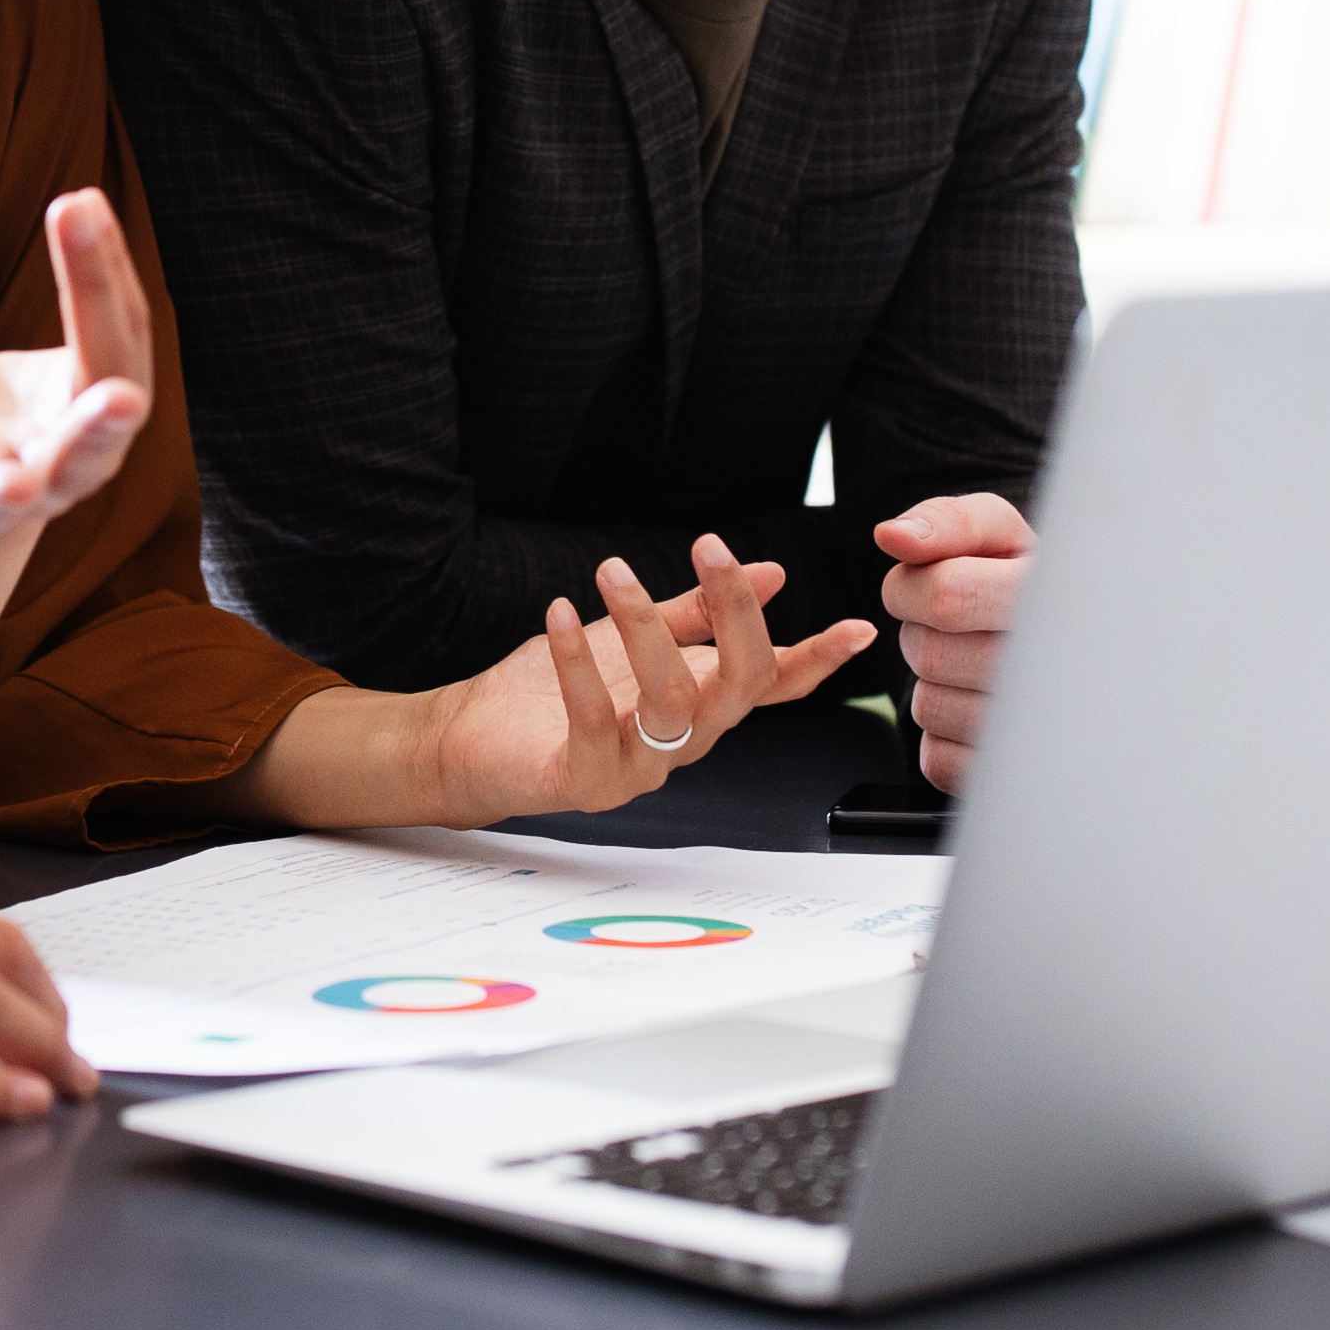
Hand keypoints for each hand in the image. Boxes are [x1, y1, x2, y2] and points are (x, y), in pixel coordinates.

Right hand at [0, 188, 151, 542]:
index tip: (11, 491)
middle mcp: (50, 475)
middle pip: (82, 454)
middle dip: (96, 428)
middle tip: (121, 401)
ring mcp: (92, 428)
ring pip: (118, 370)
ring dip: (101, 291)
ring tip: (80, 213)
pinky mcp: (111, 375)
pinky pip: (121, 319)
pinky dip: (104, 264)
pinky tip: (85, 206)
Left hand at [414, 535, 882, 820]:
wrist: (471, 743)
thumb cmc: (548, 694)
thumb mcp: (630, 637)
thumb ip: (695, 612)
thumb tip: (770, 573)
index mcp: (700, 703)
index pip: (774, 684)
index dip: (817, 660)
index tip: (858, 626)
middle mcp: (682, 739)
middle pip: (740, 685)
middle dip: (734, 614)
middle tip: (711, 548)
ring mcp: (639, 766)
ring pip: (673, 701)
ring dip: (646, 628)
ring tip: (612, 572)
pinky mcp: (586, 780)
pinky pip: (595, 721)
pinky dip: (577, 661)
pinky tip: (561, 613)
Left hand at [872, 495, 1036, 789]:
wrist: (1095, 647)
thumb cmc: (1033, 584)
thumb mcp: (1000, 533)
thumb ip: (946, 522)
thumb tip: (894, 537)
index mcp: (1059, 598)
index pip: (946, 595)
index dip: (913, 587)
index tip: (934, 584)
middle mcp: (1063, 667)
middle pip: (930, 655)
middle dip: (925, 635)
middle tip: (965, 628)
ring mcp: (1049, 731)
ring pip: (929, 708)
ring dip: (938, 684)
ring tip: (981, 665)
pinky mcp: (1021, 776)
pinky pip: (938, 758)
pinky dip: (946, 733)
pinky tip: (985, 705)